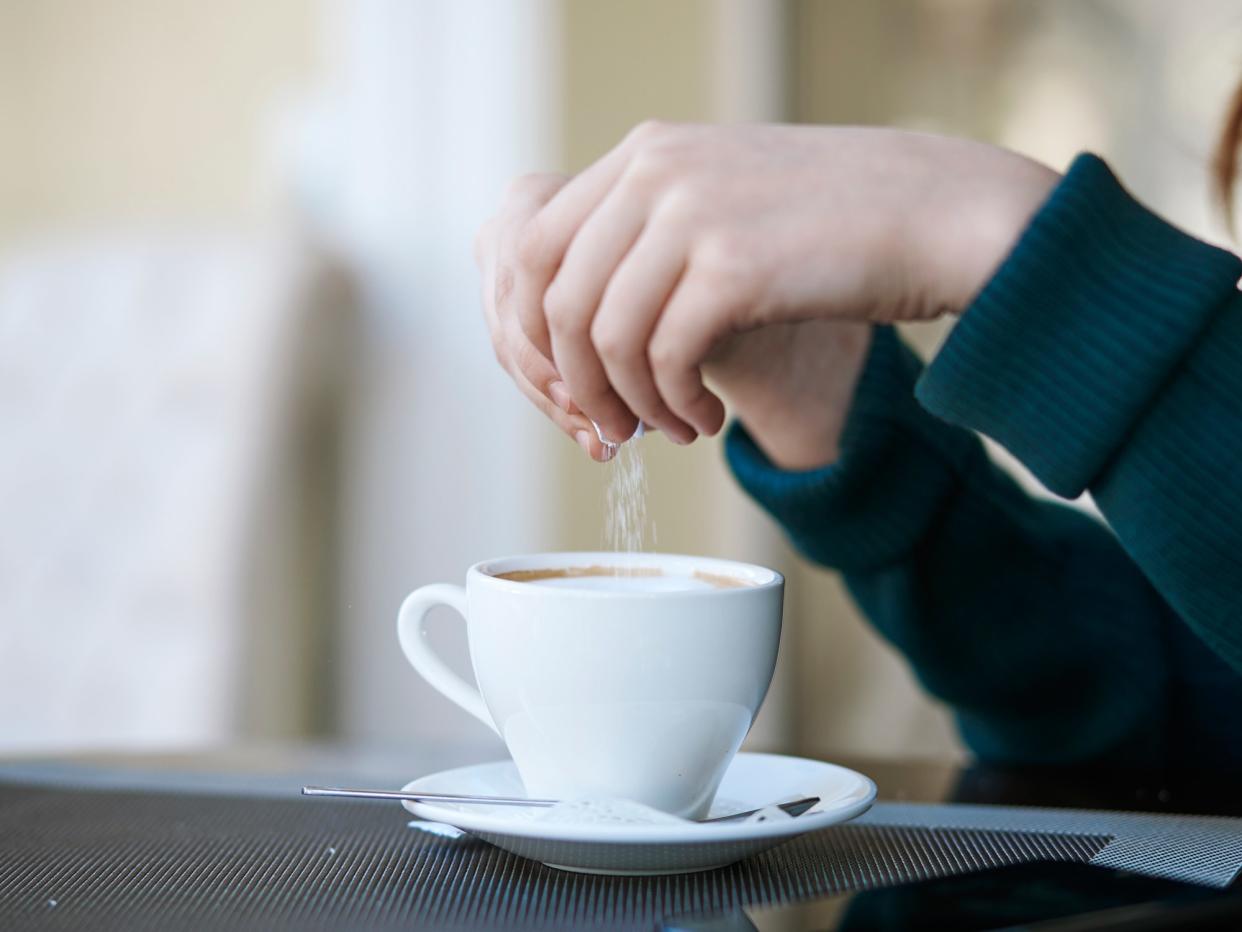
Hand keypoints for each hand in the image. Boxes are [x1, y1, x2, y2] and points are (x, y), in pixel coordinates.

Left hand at [482, 123, 1058, 453]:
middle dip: (573, 379)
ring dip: (630, 403)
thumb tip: (575, 314)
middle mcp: (656, 172)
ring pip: (606, 337)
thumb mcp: (725, 198)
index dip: (538, 330)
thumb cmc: (833, 222)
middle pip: (556, 298)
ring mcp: (693, 214)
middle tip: (611, 425)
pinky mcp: (735, 267)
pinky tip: (707, 422)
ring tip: (672, 428)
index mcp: (645, 154)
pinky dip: (675, 405)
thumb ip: (652, 233)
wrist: (939, 212)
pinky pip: (665, 358)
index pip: (535, 245)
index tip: (575, 380)